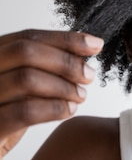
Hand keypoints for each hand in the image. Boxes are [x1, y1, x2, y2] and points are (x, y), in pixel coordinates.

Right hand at [0, 29, 102, 159]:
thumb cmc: (5, 121)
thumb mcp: (23, 89)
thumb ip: (45, 67)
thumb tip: (84, 48)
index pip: (27, 37)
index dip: (64, 39)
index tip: (94, 45)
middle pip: (25, 52)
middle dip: (65, 61)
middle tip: (89, 75)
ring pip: (26, 78)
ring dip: (63, 86)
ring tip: (80, 96)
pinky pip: (25, 111)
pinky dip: (54, 108)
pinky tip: (69, 111)